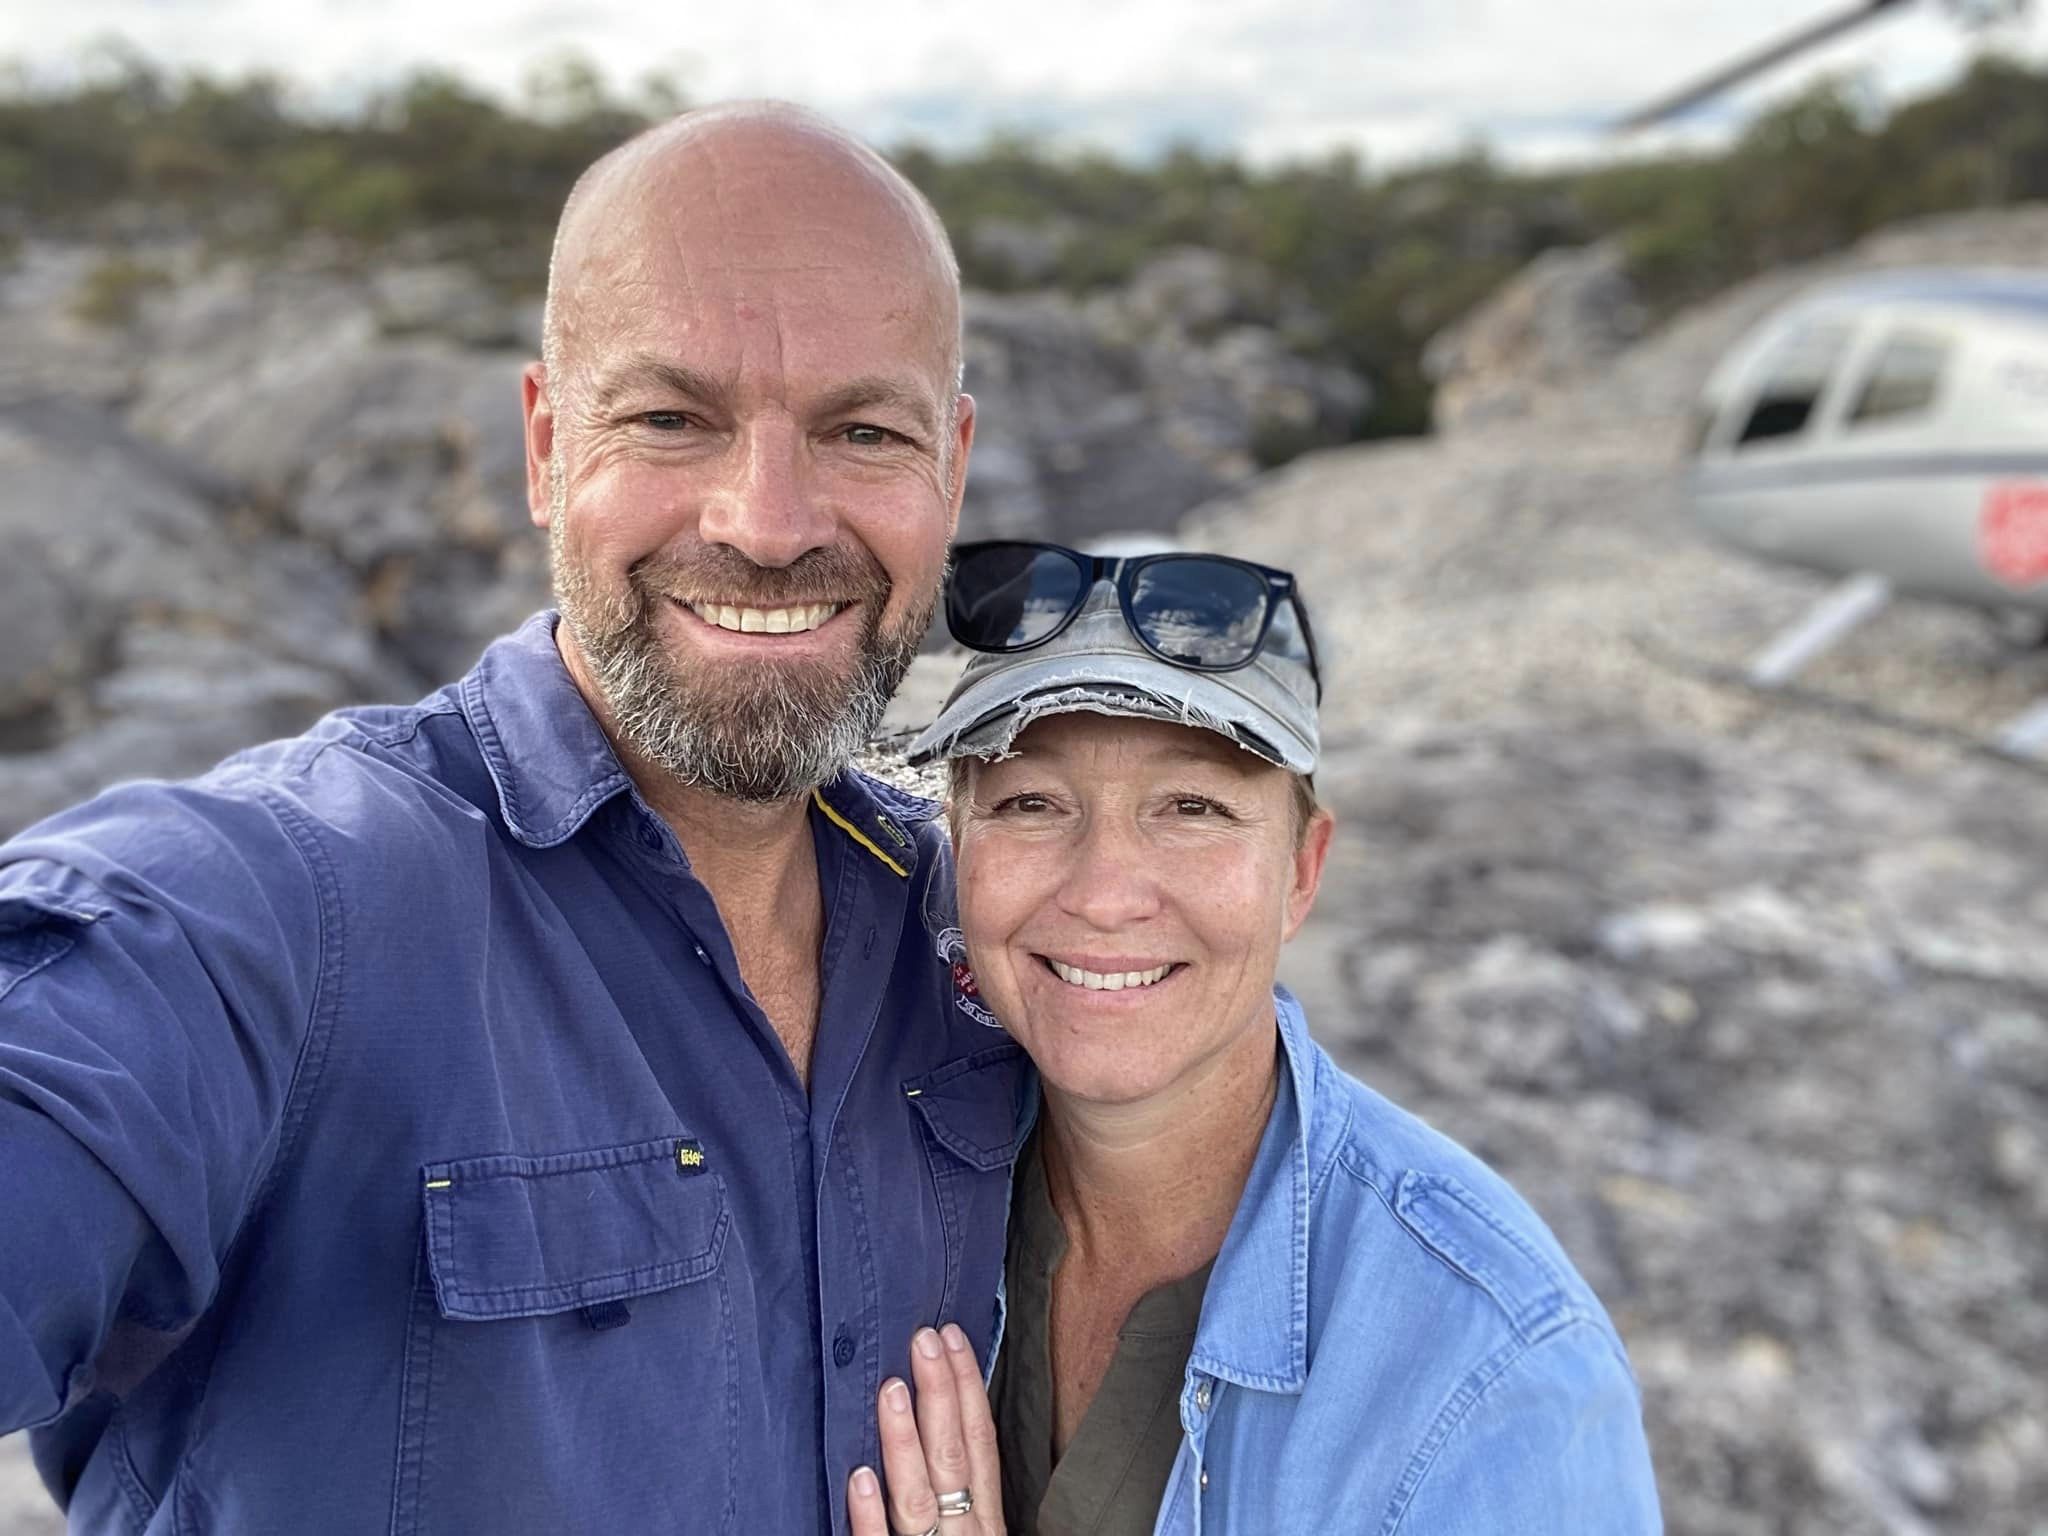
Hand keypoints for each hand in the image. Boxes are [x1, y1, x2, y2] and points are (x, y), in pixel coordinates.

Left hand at [848, 1323, 1005, 1535]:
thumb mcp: (971, 1528)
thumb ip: (954, 1485)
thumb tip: (937, 1414)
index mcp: (982, 1514)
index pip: (980, 1440)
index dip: (969, 1386)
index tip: (952, 1337)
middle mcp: (963, 1530)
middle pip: (953, 1456)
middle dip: (941, 1394)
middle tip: (924, 1341)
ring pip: (917, 1496)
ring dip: (904, 1440)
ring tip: (892, 1390)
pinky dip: (871, 1514)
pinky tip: (859, 1477)